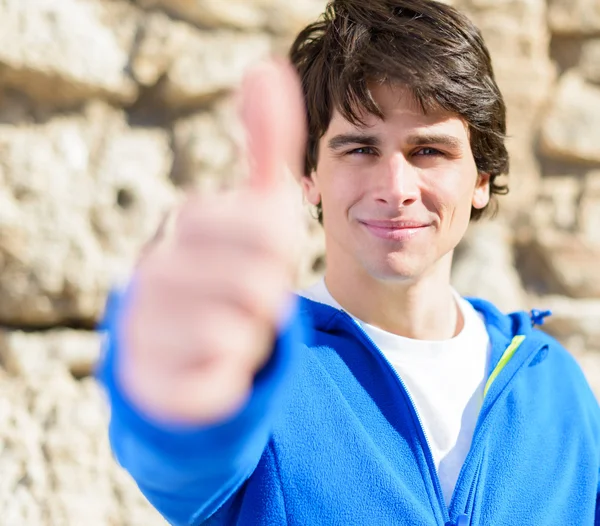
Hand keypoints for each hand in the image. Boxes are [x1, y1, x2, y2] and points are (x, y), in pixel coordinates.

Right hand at [117, 61, 306, 424]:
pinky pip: (218, 385)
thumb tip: (266, 66)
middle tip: (249, 301)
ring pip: (240, 334)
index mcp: (185, 224)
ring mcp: (141, 328)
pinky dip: (229, 381)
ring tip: (228, 332)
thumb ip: (267, 144)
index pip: (269, 229)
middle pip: (258, 282)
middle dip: (269, 297)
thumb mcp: (258, 210)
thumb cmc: (233, 273)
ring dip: (251, 339)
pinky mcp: (148, 385)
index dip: (283, 253)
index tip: (263, 261)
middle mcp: (151, 270)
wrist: (190, 351)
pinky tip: (208, 369)